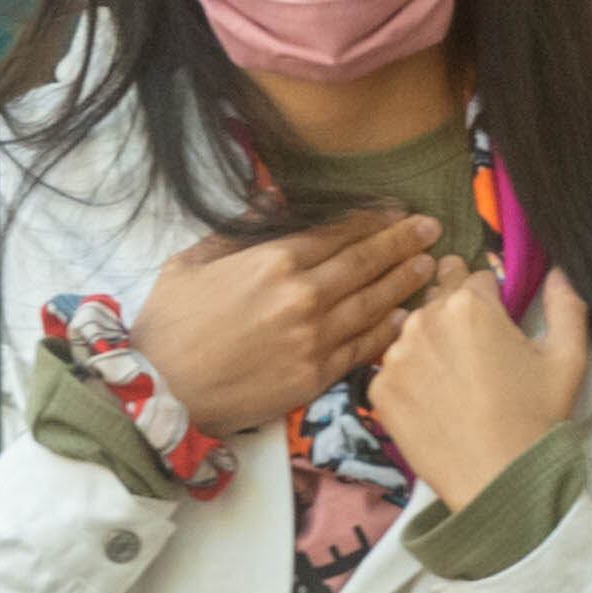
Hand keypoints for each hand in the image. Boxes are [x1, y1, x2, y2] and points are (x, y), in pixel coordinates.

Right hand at [128, 210, 443, 438]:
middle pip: (366, 263)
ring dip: (405, 282)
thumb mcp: (191, 263)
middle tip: (431, 230)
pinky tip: (405, 317)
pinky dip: (388, 330)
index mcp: (273, 261)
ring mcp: (313, 338)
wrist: (160, 393)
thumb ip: (237, 231)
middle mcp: (303, 296)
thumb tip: (271, 200)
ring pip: (373, 303)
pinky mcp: (315, 376)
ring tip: (429, 267)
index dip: (373, 219)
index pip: (338, 232)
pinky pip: (363, 347)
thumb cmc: (168, 326)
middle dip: (403, 242)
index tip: (396, 210)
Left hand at [368, 265, 590, 510]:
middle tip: (472, 352)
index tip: (494, 319)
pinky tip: (434, 401)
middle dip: (454, 316)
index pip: (473, 276)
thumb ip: (567, 304)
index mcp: (470, 305)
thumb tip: (558, 272)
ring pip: (412, 334)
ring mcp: (395, 356)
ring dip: (429, 345)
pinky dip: (410, 379)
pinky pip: (393, 370)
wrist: (495, 480)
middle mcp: (425, 321)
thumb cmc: (535, 418)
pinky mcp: (378, 389)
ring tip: (454, 381)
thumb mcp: (567, 357)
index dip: (487, 296)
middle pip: (437, 300)